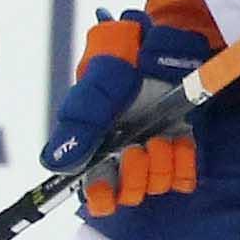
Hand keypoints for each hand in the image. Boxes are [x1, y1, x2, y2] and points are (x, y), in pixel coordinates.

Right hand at [42, 9, 210, 217]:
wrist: (162, 43)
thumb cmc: (121, 60)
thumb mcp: (95, 88)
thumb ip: (77, 126)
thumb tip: (55, 165)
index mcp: (93, 147)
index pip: (95, 195)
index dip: (101, 197)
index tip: (108, 187)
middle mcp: (121, 155)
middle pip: (129, 194)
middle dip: (135, 174)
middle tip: (136, 147)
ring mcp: (152, 153)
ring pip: (158, 185)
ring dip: (160, 162)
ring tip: (160, 135)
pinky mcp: (179, 148)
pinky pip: (184, 177)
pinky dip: (183, 161)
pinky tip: (178, 139)